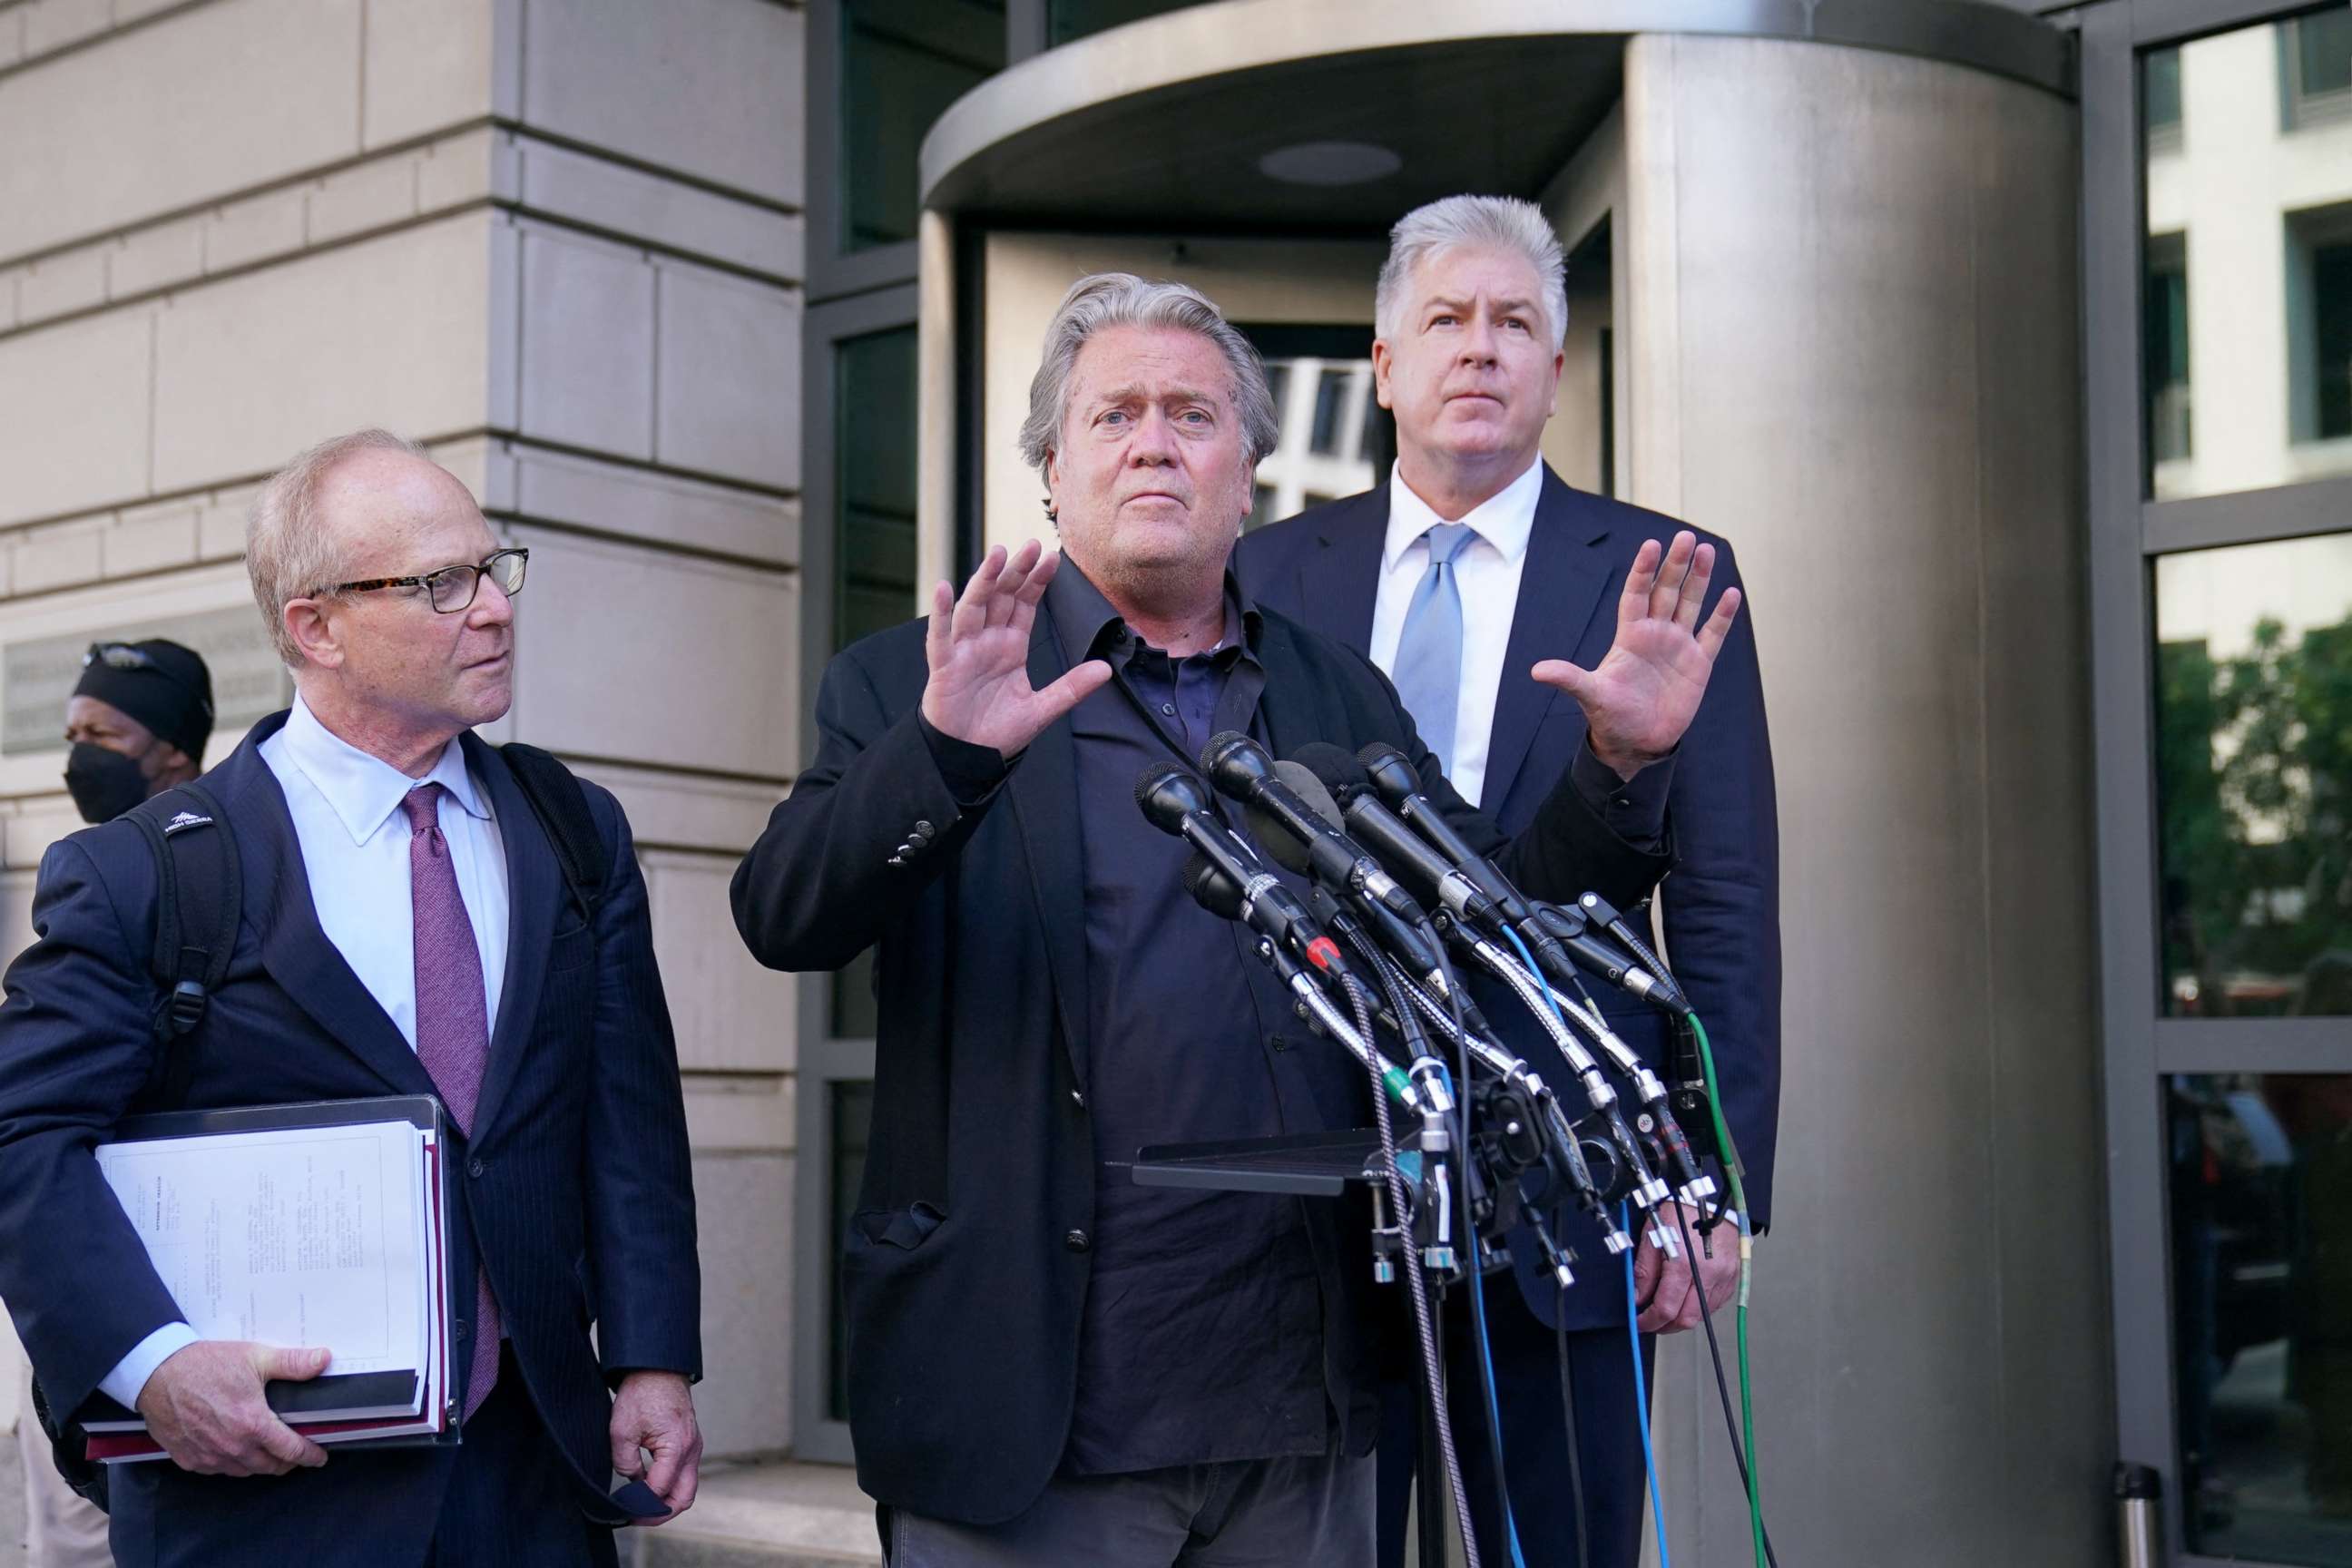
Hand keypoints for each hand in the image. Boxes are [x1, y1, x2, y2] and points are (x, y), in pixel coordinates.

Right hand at [136, 1340, 331, 1476]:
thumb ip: (292, 1363)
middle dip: (287, 1462)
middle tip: (295, 1452)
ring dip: (261, 1465)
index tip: (319, 1457)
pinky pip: (218, 1470)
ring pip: (245, 1471)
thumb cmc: (206, 1365)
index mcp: (253, 1425)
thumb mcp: (255, 1357)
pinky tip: (236, 1451)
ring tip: (269, 1453)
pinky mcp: (188, 1460)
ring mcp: (209, 1457)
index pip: (291, 1451)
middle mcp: (233, 1448)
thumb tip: (324, 1359)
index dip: (309, 1455)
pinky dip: (232, 1464)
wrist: (157, 1374)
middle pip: (270, 1466)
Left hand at [609, 1370, 700, 1525]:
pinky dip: (669, 1487)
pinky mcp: (689, 1444)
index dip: (641, 1505)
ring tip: (642, 1507)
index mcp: (677, 1447)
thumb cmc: (642, 1393)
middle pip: (684, 1498)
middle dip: (661, 1514)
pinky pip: (684, 1475)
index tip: (623, 1510)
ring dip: (666, 1501)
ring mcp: (693, 1447)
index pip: (660, 1490)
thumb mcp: (622, 1430)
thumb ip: (625, 1463)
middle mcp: (691, 1450)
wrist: (657, 1368)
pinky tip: (649, 1488)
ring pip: (686, 1488)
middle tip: (638, 1518)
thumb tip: (631, 1485)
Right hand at [919, 540, 1111, 756]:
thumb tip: (1106, 669)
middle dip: (1016, 571)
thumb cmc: (998, 731)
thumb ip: (1071, 688)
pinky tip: (945, 590)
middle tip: (1031, 544)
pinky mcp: (944, 668)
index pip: (1025, 605)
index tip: (1052, 557)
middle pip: (1001, 597)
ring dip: (984, 581)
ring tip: (997, 555)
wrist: (969, 758)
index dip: (1037, 581)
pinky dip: (941, 615)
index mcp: (1010, 646)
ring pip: (974, 608)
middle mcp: (987, 642)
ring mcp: (964, 651)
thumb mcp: (1042, 709)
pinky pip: (940, 638)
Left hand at [1532, 530, 1740, 779]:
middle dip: (1675, 565)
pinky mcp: (1698, 664)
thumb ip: (1569, 678)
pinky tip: (1731, 593)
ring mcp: (1678, 646)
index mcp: (1630, 636)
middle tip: (1685, 537)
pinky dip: (1722, 616)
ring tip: (1707, 550)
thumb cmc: (1611, 716)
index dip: (1643, 571)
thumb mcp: (1591, 695)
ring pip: (1690, 604)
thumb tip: (1537, 671)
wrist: (1636, 742)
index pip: (1636, 594)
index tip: (1651, 545)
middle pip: (1666, 592)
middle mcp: (1655, 634)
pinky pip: (1713, 634)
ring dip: (1699, 579)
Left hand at [1631, 1203, 1740, 1333]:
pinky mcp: (1732, 1277)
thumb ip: (1644, 1271)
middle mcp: (1707, 1275)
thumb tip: (1637, 1298)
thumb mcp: (1652, 1235)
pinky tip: (1686, 1298)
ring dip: (1681, 1318)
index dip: (1649, 1321)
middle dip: (1665, 1326)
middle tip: (1651, 1322)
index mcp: (1684, 1264)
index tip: (1639, 1322)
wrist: (1712, 1198)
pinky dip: (1698, 1307)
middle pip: (1686, 1319)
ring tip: (1667, 1309)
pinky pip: (1714, 1304)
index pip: (1665, 1309)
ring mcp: (1723, 1278)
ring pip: (1701, 1315)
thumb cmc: (1681, 1211)